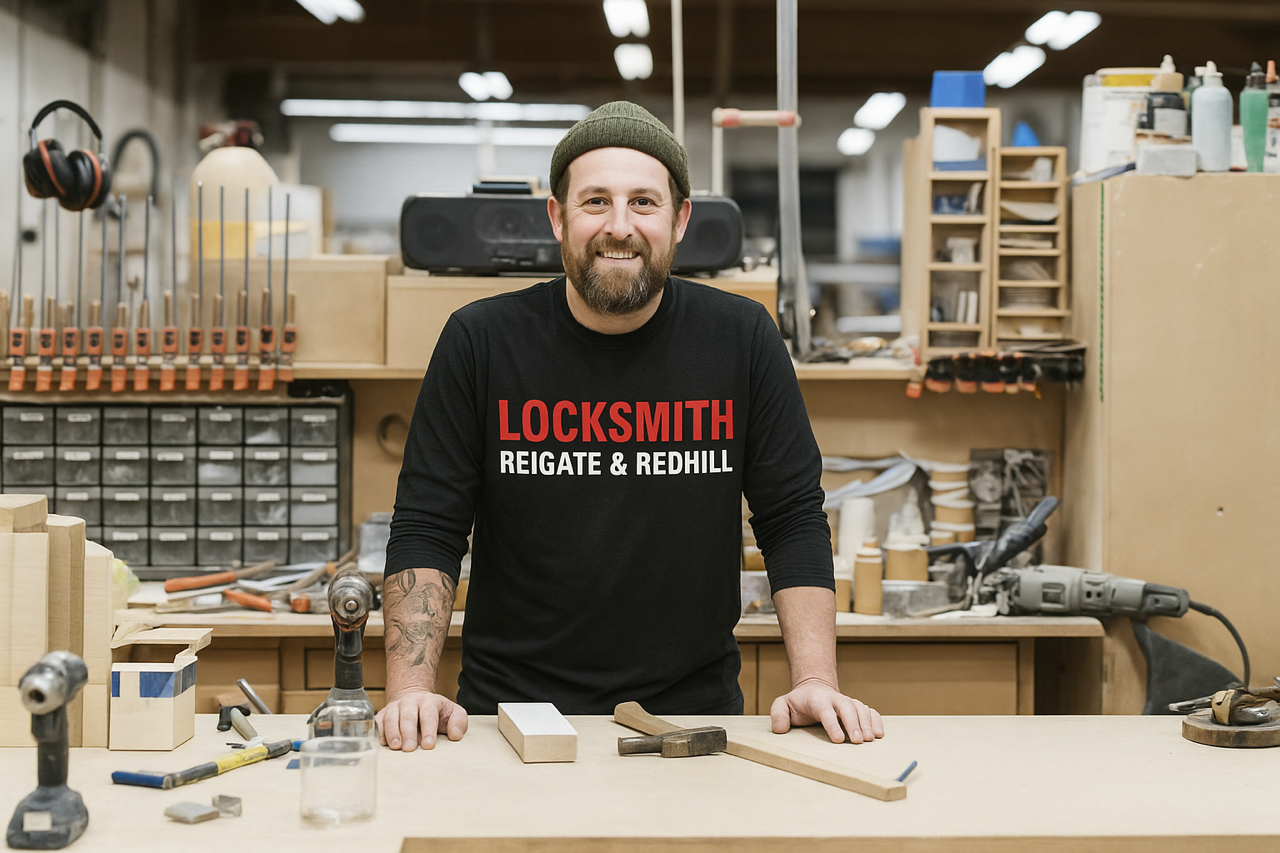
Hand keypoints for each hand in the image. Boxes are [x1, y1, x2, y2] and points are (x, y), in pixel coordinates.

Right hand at [376, 689, 467, 751]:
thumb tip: (455, 735)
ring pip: (391, 718)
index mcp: (428, 702)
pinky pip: (378, 722)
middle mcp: (410, 702)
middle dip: (408, 732)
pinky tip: (382, 742)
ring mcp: (394, 708)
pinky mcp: (382, 715)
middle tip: (409, 748)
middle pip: (408, 716)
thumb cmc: (435, 711)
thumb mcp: (452, 712)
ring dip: (392, 732)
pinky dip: (379, 731)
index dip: (428, 729)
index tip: (428, 745)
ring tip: (395, 746)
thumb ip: (459, 721)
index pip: (428, 714)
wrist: (414, 699)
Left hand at [769, 677, 883, 743]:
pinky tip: (879, 734)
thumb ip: (778, 714)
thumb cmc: (798, 703)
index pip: (825, 711)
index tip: (838, 739)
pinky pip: (870, 711)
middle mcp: (835, 699)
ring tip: (870, 740)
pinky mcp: (857, 707)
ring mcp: (848, 702)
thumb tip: (780, 729)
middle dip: (854, 724)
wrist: (814, 689)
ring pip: (861, 709)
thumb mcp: (782, 704)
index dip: (832, 724)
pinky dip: (876, 720)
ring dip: (867, 723)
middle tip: (858, 741)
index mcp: (817, 700)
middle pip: (847, 708)